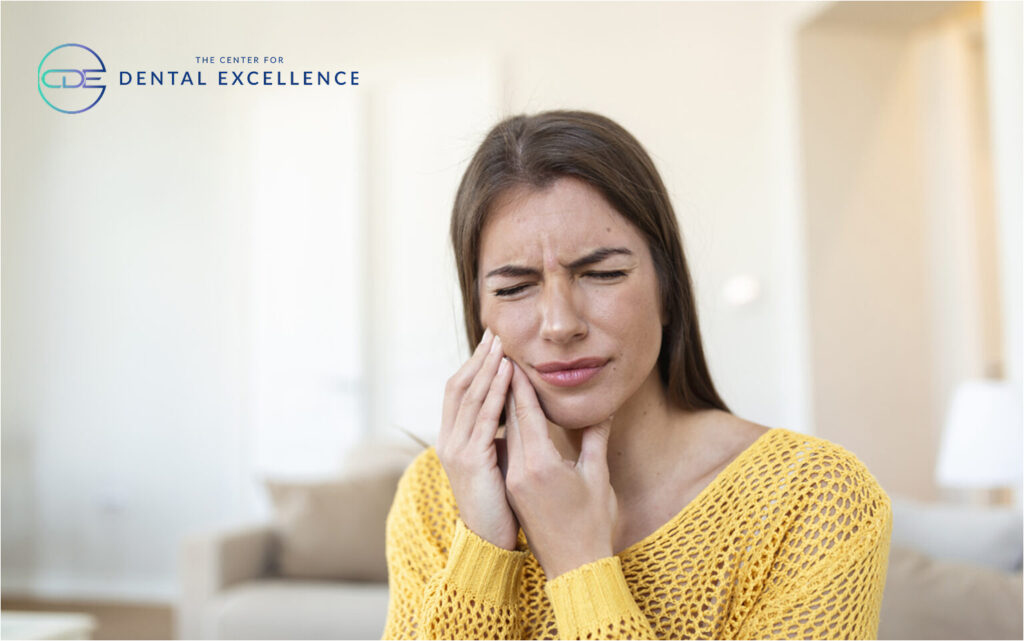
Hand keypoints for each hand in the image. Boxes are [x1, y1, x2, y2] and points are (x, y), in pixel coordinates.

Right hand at [436, 328, 519, 549]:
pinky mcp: (470, 459)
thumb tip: (515, 416)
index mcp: (453, 440)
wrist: (490, 542)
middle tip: (495, 332)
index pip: (459, 391)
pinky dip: (495, 391)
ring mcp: (456, 449)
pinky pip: (484, 416)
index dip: (473, 365)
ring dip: (487, 367)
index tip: (491, 343)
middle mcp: (448, 440)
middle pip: (459, 386)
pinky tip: (507, 373)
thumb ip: (501, 438)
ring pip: (470, 396)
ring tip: (501, 344)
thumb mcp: (498, 463)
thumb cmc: (500, 506)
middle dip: (477, 358)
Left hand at [503, 361, 617, 578]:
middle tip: (502, 357)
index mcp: (540, 464)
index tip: (513, 358)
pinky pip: (507, 451)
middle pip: (510, 420)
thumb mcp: (597, 477)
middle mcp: (520, 471)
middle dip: (507, 387)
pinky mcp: (513, 490)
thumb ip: (595, 439)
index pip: (525, 414)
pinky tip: (508, 416)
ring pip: (505, 434)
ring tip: (502, 378)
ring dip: (504, 406)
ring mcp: (513, 481)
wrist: (574, 567)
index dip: (519, 384)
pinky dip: (507, 429)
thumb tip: (602, 409)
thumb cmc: (593, 524)